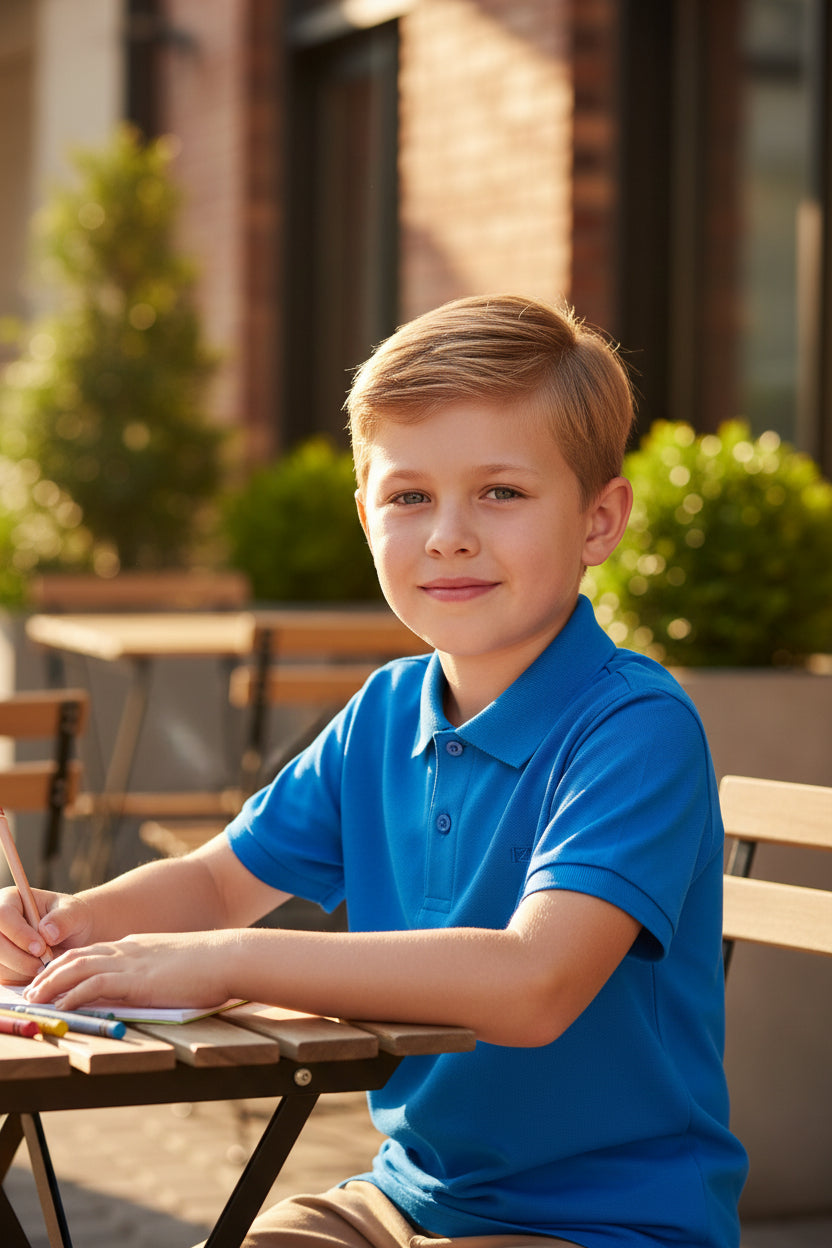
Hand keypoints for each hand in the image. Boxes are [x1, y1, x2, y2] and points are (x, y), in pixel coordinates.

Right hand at [0, 886, 92, 983]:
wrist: (73, 936)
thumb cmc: (73, 919)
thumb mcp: (75, 913)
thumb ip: (63, 919)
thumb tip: (47, 932)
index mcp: (12, 898)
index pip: (3, 914)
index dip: (18, 934)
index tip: (40, 948)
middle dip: (20, 958)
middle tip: (44, 963)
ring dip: (22, 970)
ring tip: (45, 964)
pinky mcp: (0, 962)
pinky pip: (3, 976)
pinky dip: (21, 978)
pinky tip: (38, 970)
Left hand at [24, 931, 231, 1012]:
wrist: (228, 956)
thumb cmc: (212, 965)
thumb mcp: (177, 965)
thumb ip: (158, 972)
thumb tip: (151, 988)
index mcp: (138, 945)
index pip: (93, 952)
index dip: (68, 964)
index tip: (52, 977)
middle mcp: (128, 948)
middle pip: (77, 956)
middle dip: (50, 972)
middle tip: (32, 989)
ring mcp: (131, 962)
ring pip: (77, 968)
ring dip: (51, 984)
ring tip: (34, 998)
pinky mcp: (135, 979)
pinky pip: (93, 985)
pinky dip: (72, 995)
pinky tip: (60, 1006)